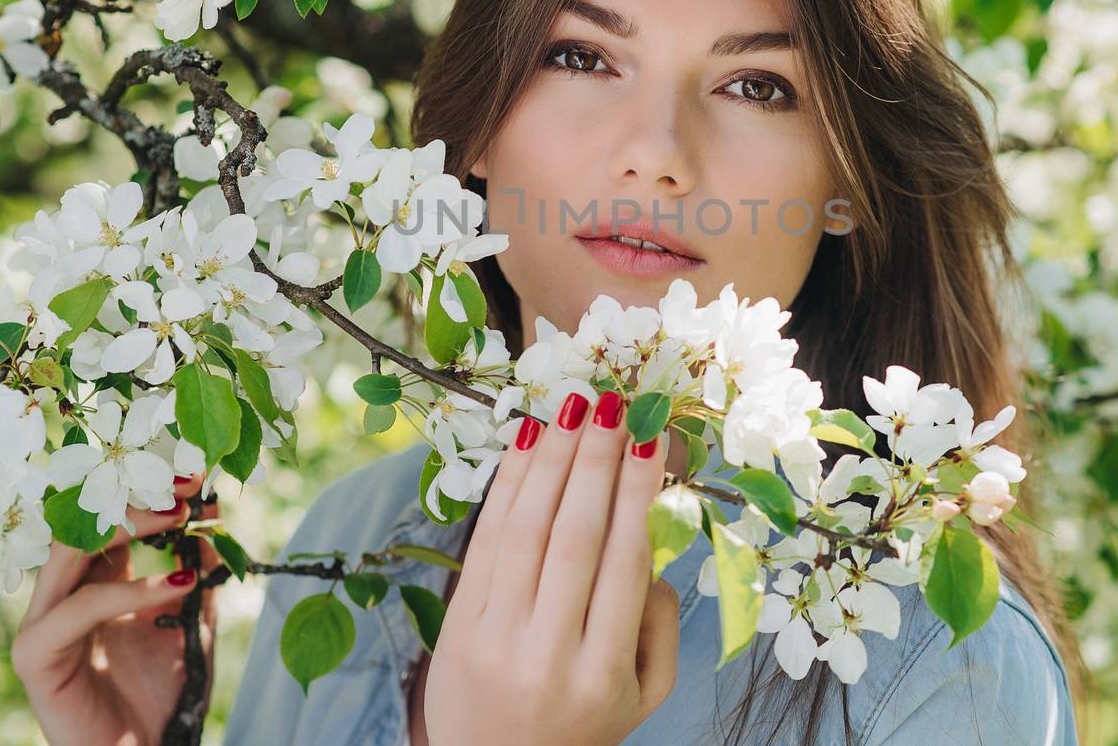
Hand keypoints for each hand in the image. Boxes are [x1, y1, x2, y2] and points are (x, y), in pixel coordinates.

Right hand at [12, 472, 219, 745]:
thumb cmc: (164, 694)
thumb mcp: (192, 619)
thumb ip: (198, 568)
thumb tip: (215, 512)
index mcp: (93, 582)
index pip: (106, 516)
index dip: (146, 489)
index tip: (196, 470)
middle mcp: (61, 596)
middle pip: (80, 519)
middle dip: (133, 494)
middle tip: (185, 486)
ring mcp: (42, 624)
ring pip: (68, 550)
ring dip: (127, 526)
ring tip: (181, 518)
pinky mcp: (36, 656)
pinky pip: (77, 609)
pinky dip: (127, 590)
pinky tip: (177, 583)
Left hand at [424, 391, 679, 745]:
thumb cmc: (581, 729)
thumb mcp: (641, 699)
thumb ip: (660, 630)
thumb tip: (651, 549)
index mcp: (602, 674)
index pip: (623, 562)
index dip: (635, 493)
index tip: (650, 439)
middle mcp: (546, 654)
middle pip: (573, 536)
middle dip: (594, 460)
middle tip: (612, 404)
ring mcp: (494, 639)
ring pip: (526, 529)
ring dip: (551, 458)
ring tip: (573, 406)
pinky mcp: (456, 627)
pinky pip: (485, 541)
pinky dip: (506, 485)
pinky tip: (527, 442)